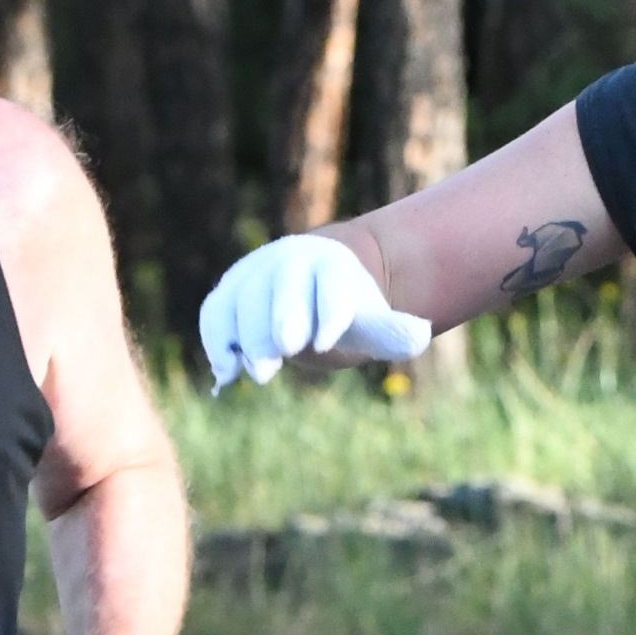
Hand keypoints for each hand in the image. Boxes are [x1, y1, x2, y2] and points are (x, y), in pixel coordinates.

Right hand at [197, 232, 432, 390]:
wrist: (306, 282)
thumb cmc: (344, 308)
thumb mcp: (371, 320)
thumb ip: (392, 331)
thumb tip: (420, 335)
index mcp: (330, 266)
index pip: (330, 285)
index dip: (328, 311)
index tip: (326, 343)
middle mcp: (288, 262)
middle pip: (283, 288)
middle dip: (282, 318)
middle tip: (285, 353)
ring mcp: (253, 274)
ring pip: (244, 299)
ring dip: (247, 335)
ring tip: (258, 372)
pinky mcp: (227, 293)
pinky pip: (215, 312)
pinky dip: (216, 339)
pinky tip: (226, 371)